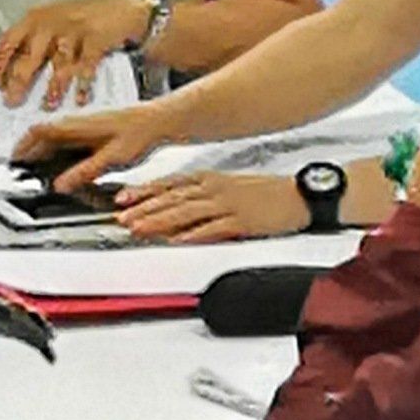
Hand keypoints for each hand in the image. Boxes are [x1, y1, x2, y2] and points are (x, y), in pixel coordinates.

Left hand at [0, 0, 150, 109]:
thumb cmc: (84, 19)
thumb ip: (34, 42)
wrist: (123, 8)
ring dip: (53, 87)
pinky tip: (79, 98)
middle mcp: (50, 24)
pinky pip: (86, 65)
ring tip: (48, 105)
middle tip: (12, 102)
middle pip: (29, 57)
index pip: (8, 42)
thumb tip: (12, 71)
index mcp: (35, 19)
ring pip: (58, 63)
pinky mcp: (96, 39)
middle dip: (18, 83)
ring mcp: (74, 31)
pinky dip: (82, 84)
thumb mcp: (52, 22)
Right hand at [12, 101, 172, 187]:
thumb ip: (83, 172)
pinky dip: (58, 152)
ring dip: (44, 152)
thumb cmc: (139, 133)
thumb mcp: (111, 158)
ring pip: (55, 138)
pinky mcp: (93, 130)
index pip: (38, 131)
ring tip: (38, 171)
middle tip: (22, 171)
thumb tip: (60, 185)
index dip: (22, 146)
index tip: (14, 160)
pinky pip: (67, 140)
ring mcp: (85, 125)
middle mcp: (77, 122)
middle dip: (30, 152)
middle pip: (43, 135)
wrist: (160, 121)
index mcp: (75, 125)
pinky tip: (64, 165)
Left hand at [114, 171, 307, 244]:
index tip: (122, 199)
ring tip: (139, 229)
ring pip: (186, 212)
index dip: (143, 191)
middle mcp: (214, 189)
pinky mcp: (242, 221)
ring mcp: (227, 204)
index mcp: (209, 179)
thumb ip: (200, 196)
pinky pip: (213, 228)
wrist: (298, 196)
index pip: (169, 184)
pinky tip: (178, 240)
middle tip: (121, 218)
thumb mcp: (228, 187)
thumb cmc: (264, 194)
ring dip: (160, 221)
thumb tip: (174, 208)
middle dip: (143, 209)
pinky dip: (193, 234)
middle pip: (172, 199)